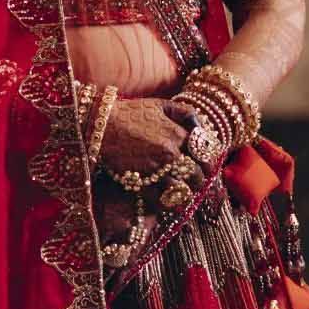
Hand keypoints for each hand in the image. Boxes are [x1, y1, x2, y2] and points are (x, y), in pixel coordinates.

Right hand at [98, 96, 203, 212]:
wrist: (100, 126)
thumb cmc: (130, 113)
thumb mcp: (161, 105)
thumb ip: (186, 113)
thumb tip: (203, 128)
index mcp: (178, 134)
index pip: (204, 155)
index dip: (208, 163)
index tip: (206, 168)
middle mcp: (171, 154)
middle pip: (197, 176)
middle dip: (199, 181)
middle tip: (197, 183)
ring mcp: (156, 171)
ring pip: (182, 192)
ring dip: (185, 195)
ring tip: (184, 195)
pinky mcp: (141, 183)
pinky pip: (162, 200)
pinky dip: (168, 203)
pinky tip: (169, 202)